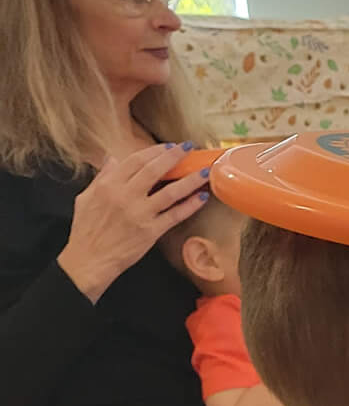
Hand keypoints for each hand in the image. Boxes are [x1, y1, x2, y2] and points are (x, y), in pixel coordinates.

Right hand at [58, 146, 210, 303]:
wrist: (89, 260)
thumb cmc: (86, 230)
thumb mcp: (86, 198)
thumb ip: (102, 177)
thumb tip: (112, 158)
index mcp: (109, 186)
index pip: (136, 161)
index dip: (155, 151)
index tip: (170, 146)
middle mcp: (125, 196)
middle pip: (154, 170)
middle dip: (174, 156)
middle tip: (189, 148)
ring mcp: (140, 214)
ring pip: (170, 192)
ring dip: (190, 180)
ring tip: (205, 171)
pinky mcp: (151, 232)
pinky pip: (175, 215)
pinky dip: (190, 205)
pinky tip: (202, 197)